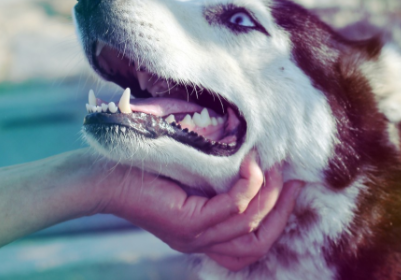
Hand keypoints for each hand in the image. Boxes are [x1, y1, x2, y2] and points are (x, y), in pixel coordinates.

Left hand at [98, 151, 303, 270]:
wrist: (102, 176)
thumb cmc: (149, 169)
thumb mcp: (194, 177)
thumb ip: (222, 180)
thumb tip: (259, 160)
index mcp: (206, 236)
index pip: (253, 245)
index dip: (280, 218)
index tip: (294, 186)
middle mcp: (201, 243)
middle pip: (258, 245)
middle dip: (282, 212)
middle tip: (293, 179)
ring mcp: (193, 236)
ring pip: (248, 227)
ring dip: (268, 195)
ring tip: (273, 166)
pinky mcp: (184, 223)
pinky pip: (230, 210)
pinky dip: (247, 188)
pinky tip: (251, 165)